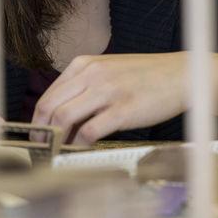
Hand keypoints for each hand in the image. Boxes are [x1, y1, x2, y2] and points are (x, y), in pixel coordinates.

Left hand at [30, 53, 186, 144]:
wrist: (180, 75)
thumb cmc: (146, 76)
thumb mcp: (109, 72)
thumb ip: (85, 89)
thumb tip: (62, 119)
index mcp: (84, 64)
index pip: (49, 94)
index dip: (38, 119)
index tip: (36, 136)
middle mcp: (92, 74)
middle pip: (50, 107)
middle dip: (41, 132)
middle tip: (41, 149)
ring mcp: (108, 91)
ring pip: (65, 118)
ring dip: (57, 140)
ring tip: (57, 153)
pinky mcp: (123, 110)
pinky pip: (90, 132)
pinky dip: (80, 145)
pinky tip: (81, 151)